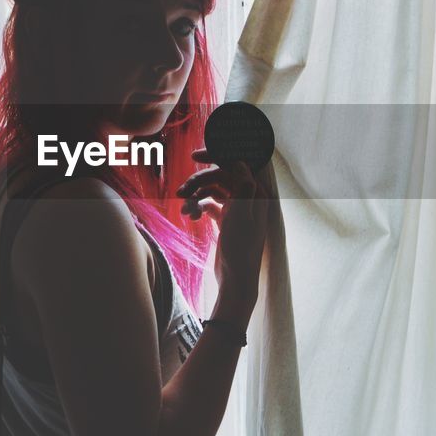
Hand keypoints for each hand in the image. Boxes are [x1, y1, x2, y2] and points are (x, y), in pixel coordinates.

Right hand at [176, 149, 274, 292]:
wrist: (236, 280)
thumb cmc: (240, 249)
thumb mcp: (240, 216)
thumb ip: (241, 187)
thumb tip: (240, 162)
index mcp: (255, 193)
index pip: (235, 165)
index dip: (215, 157)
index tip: (194, 155)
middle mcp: (247, 197)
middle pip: (220, 177)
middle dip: (199, 182)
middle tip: (180, 192)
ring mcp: (236, 208)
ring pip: (212, 190)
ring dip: (196, 196)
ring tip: (184, 210)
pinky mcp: (226, 219)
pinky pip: (209, 204)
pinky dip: (198, 207)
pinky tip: (189, 216)